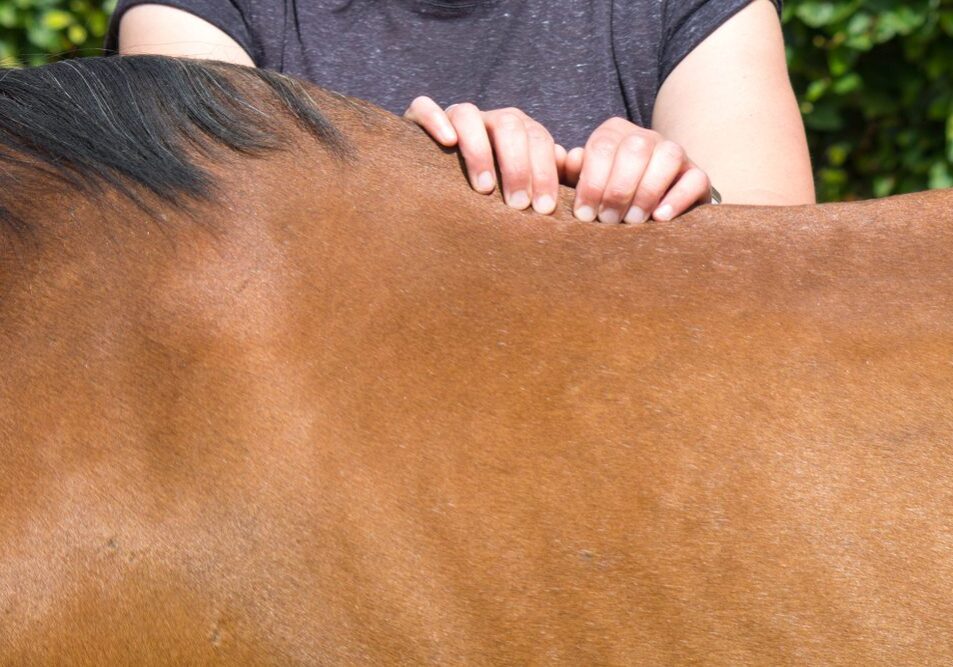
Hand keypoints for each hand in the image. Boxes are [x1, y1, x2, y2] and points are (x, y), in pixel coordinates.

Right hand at [404, 96, 567, 214]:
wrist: (436, 185)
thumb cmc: (493, 194)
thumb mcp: (521, 187)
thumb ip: (547, 176)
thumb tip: (571, 164)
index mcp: (519, 131)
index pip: (538, 140)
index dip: (544, 173)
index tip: (544, 208)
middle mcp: (489, 120)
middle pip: (509, 125)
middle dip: (517, 167)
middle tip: (518, 205)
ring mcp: (455, 117)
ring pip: (470, 115)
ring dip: (480, 151)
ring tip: (484, 188)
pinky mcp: (419, 118)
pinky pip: (425, 107)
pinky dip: (436, 119)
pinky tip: (447, 142)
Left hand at [564, 117, 712, 223]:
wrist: (648, 207)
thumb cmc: (607, 196)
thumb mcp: (585, 184)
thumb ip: (572, 173)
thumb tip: (569, 159)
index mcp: (614, 133)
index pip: (602, 147)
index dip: (591, 182)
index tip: (585, 214)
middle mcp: (646, 137)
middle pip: (635, 149)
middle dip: (618, 189)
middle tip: (608, 221)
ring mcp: (675, 153)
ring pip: (668, 156)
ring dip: (647, 191)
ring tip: (633, 220)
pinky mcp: (697, 175)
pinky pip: (695, 179)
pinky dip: (678, 198)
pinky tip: (659, 217)